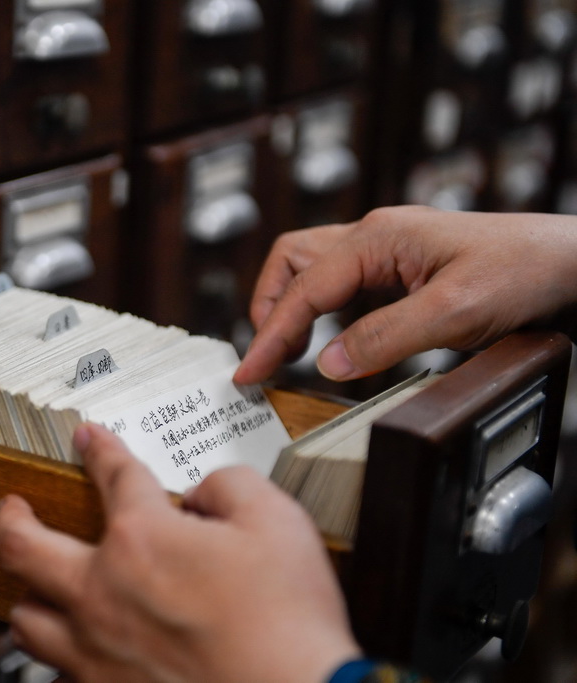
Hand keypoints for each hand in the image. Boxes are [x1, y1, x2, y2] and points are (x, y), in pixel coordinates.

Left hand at [0, 423, 360, 682]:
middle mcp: (103, 592)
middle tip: (11, 508)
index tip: (88, 440)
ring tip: (35, 588)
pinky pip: (58, 676)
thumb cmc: (287, 621)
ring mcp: (96, 651)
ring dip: (28, 596)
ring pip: (27, 621)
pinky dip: (62, 660)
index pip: (112, 476)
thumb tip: (203, 493)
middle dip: (11, 518)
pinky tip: (76, 655)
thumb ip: (229, 485)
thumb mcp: (275, 520)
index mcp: (142, 538)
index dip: (100, 450)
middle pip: (23, 547)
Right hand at [234, 206, 576, 383]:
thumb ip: (384, 337)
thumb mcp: (453, 313)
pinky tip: (329, 336)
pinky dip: (322, 308)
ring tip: (287, 351)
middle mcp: (375, 235)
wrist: (570, 262)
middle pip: (293, 261)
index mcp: (379, 238)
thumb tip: (327, 362)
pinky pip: (342, 281)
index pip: (305, 289)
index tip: (250, 372)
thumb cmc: (523, 272)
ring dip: (293, 306)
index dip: (272, 334)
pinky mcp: (401, 263)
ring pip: (313, 267)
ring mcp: (387, 247)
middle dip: (271, 308)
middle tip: (265, 357)